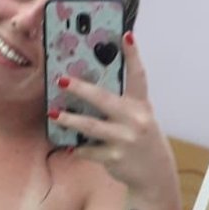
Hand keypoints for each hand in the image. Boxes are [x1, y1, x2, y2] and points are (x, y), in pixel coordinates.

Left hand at [53, 32, 176, 199]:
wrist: (154, 174)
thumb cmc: (141, 139)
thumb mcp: (139, 118)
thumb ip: (122, 103)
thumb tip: (90, 87)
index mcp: (141, 105)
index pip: (138, 75)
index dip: (133, 55)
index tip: (125, 35)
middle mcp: (135, 120)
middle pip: (104, 99)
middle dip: (81, 89)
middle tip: (61, 80)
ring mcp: (124, 139)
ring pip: (91, 126)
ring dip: (70, 120)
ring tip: (54, 113)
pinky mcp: (114, 157)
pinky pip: (89, 151)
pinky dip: (77, 149)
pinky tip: (68, 146)